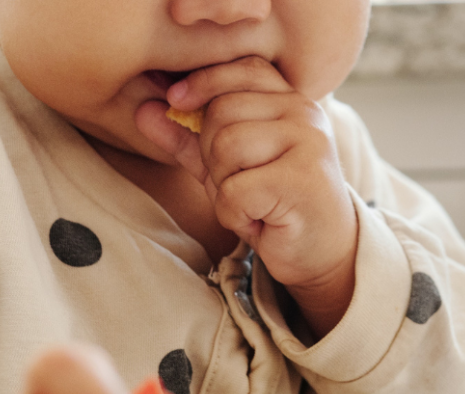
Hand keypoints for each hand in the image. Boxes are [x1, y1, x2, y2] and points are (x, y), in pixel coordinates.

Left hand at [137, 57, 358, 335]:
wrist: (321, 253)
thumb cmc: (273, 206)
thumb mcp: (227, 167)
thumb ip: (190, 137)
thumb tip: (143, 109)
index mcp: (291, 101)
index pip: (241, 68)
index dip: (204, 80)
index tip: (177, 100)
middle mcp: (305, 114)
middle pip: (222, 112)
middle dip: (212, 157)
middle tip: (239, 186)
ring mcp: (308, 144)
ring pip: (226, 148)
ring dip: (225, 188)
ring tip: (251, 203)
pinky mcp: (301, 180)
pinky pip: (235, 191)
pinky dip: (235, 215)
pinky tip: (260, 222)